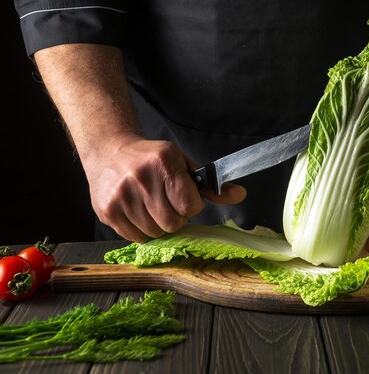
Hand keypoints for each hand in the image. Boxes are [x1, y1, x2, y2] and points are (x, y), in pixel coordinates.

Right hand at [83, 135, 245, 242]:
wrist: (109, 151)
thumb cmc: (152, 159)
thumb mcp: (183, 164)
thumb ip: (212, 185)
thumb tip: (241, 195)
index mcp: (164, 163)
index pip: (189, 206)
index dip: (191, 206)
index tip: (184, 197)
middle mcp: (141, 179)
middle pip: (172, 224)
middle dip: (176, 218)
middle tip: (169, 204)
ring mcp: (121, 197)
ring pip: (154, 233)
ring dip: (159, 225)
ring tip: (152, 206)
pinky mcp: (107, 212)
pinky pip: (136, 238)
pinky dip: (143, 230)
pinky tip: (139, 211)